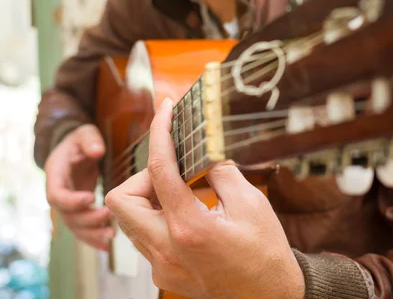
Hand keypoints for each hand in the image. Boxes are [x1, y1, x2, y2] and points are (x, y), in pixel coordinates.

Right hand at [45, 124, 114, 249]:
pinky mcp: (77, 210)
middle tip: (108, 217)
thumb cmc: (80, 140)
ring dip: (91, 234)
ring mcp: (67, 204)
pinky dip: (92, 238)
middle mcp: (58, 192)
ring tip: (110, 237)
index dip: (71, 200)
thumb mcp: (84, 133)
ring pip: (74, 226)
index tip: (90, 199)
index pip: (56, 194)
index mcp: (55, 174)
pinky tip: (106, 246)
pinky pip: (82, 228)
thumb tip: (98, 151)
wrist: (75, 149)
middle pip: (67, 215)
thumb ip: (90, 140)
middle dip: (86, 220)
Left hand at [105, 98, 304, 298]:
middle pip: (120, 200)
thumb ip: (222, 172)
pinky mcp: (163, 275)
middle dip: (139, 177)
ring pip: (128, 221)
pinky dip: (157, 219)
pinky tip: (184, 216)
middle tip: (170, 171)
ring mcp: (161, 266)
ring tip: (180, 191)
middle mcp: (166, 250)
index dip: (159, 132)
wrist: (272, 298)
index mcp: (189, 228)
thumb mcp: (252, 204)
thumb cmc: (266, 254)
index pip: (159, 169)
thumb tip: (205, 152)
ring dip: (147, 199)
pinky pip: (144, 238)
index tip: (163, 112)